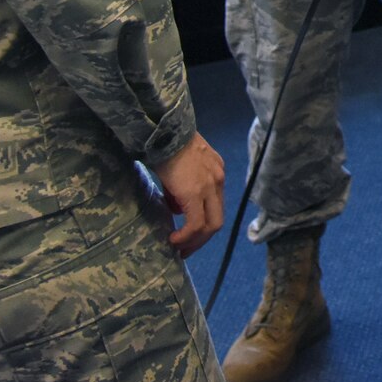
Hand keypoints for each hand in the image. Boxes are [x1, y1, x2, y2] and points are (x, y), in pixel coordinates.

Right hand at [151, 133, 225, 255]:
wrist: (164, 131)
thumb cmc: (166, 145)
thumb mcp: (180, 166)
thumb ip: (182, 186)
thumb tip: (177, 207)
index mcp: (216, 171)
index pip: (215, 204)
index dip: (203, 222)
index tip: (188, 233)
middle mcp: (218, 180)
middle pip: (217, 219)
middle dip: (202, 239)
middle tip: (186, 249)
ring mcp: (210, 186)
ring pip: (211, 225)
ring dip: (195, 241)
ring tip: (179, 248)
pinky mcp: (196, 193)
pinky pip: (196, 224)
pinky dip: (186, 236)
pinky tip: (174, 239)